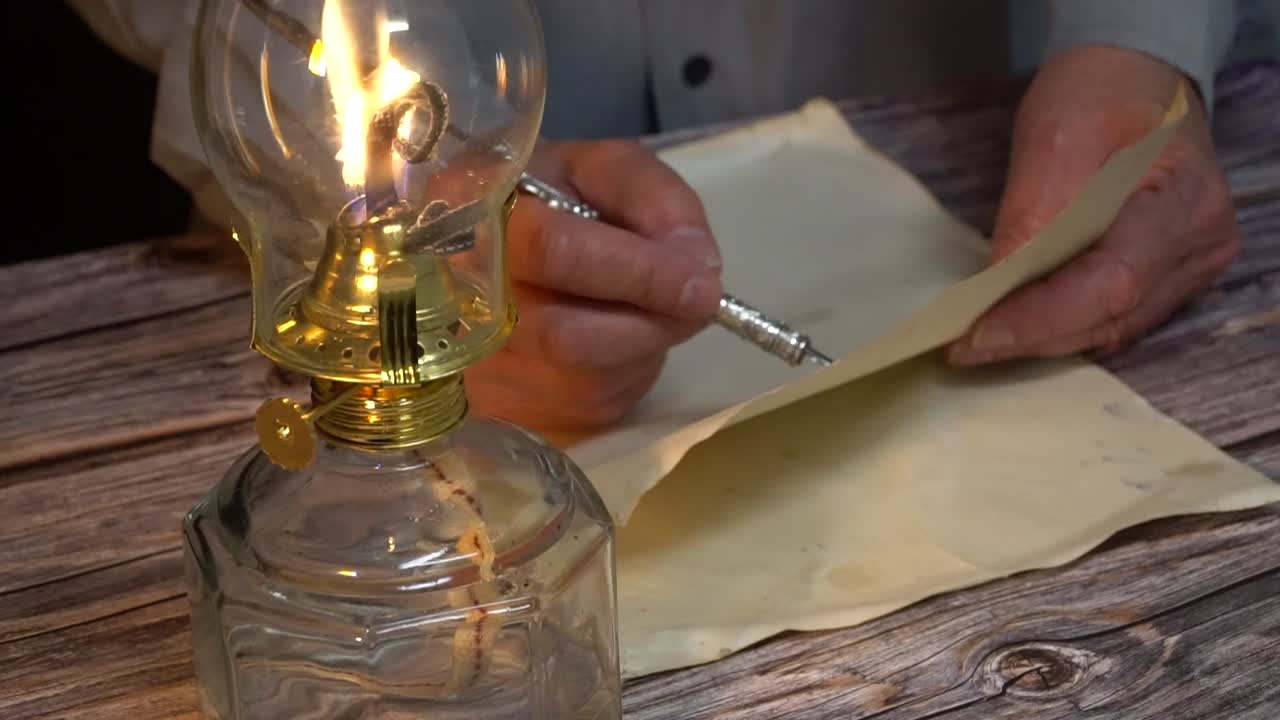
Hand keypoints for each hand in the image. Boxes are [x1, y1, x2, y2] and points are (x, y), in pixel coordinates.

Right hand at [465, 140, 722, 432]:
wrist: (500, 253)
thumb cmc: (555, 200)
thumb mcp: (604, 170)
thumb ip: (655, 198)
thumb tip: (696, 265)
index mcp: (466, 212)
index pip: (555, 251)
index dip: (639, 271)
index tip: (704, 281)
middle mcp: (450, 294)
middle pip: (566, 334)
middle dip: (648, 317)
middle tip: (698, 298)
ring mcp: (472, 363)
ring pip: (582, 375)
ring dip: (642, 342)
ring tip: (650, 304)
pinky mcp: (506, 410)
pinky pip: (587, 400)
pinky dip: (625, 366)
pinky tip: (618, 331)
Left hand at [947, 46, 1239, 364]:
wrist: (1133, 79)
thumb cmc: (1097, 94)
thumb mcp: (1053, 135)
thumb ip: (1031, 212)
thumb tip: (996, 286)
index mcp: (1182, 198)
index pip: (1111, 282)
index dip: (1041, 318)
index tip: (976, 335)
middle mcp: (1200, 243)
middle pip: (1111, 316)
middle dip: (1031, 337)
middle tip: (960, 346)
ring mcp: (1191, 265)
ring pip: (1111, 327)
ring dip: (1042, 340)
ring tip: (979, 341)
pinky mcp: (1171, 277)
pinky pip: (1114, 317)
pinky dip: (1062, 326)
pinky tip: (1015, 326)